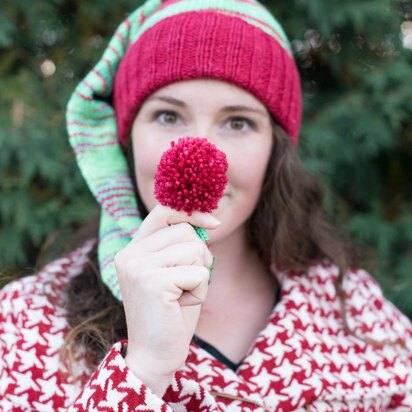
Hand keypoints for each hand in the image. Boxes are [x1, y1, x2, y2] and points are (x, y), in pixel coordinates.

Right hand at [114, 205, 219, 393]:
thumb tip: (209, 222)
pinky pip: (198, 273)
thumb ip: (182, 246)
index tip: (214, 223)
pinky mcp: (153, 282)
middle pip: (186, 231)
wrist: (156, 353)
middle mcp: (131, 253)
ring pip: (194, 250)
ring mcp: (139, 266)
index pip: (163, 212)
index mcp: (134, 248)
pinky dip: (200, 291)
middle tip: (188, 282)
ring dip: (200, 275)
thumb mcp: (175, 271)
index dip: (191, 213)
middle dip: (200, 256)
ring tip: (182, 294)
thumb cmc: (171, 311)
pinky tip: (182, 305)